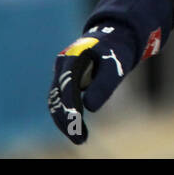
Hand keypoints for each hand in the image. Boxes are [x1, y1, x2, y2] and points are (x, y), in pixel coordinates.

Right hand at [47, 26, 135, 144]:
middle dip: (66, 120)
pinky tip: (77, 128)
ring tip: (80, 137)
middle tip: (80, 138)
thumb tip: (89, 108)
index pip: (66, 87)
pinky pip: (62, 100)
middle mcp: (62, 66)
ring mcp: (62, 73)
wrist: (114, 36)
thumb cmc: (116, 50)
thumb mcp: (115, 65)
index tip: (76, 124)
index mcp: (73, 58)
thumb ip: (104, 84)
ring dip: (65, 120)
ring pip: (57, 101)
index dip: (70, 107)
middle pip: (57, 97)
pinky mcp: (66, 80)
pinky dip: (68, 114)